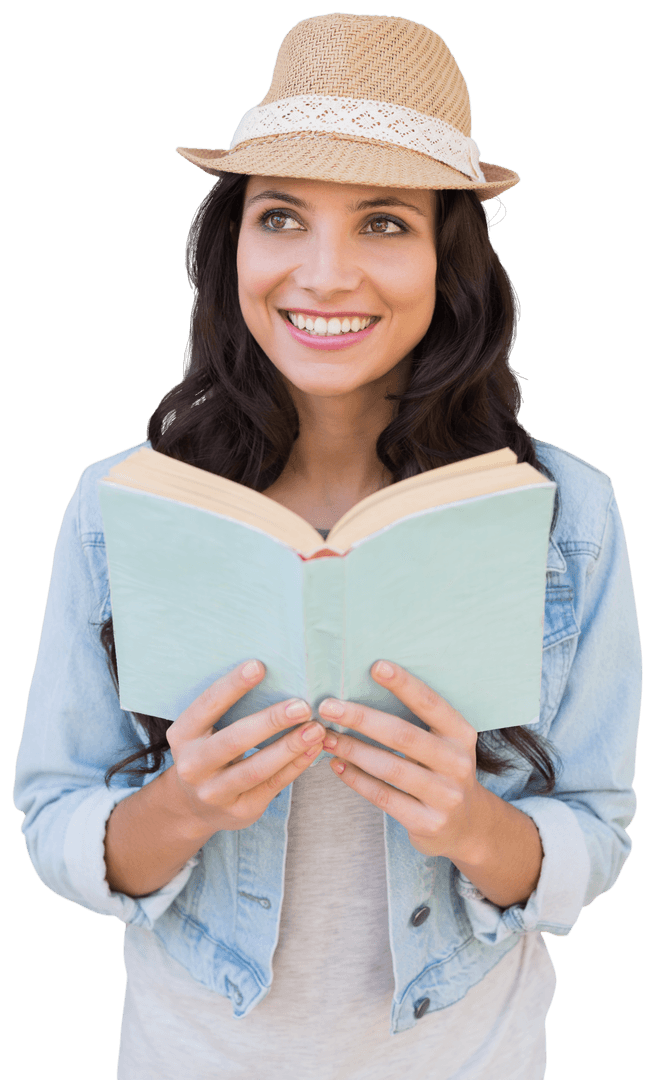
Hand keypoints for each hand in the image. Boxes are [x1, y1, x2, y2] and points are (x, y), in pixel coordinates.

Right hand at [166, 660, 326, 836]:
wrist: (193, 806)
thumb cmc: (207, 752)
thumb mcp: (201, 731)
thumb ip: (225, 709)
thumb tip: (268, 672)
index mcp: (183, 735)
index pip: (208, 705)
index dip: (233, 685)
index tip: (259, 666)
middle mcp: (193, 765)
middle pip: (234, 740)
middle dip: (270, 721)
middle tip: (301, 705)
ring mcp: (215, 792)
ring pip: (256, 768)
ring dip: (290, 747)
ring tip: (315, 729)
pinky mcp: (240, 810)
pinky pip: (272, 785)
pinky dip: (295, 766)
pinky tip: (313, 749)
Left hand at [317, 661, 484, 862]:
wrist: (467, 825)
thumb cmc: (442, 770)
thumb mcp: (444, 743)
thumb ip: (416, 722)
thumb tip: (365, 689)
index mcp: (461, 735)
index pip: (431, 704)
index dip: (404, 684)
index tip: (376, 666)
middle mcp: (458, 763)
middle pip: (403, 736)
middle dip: (361, 718)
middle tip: (328, 707)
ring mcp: (445, 796)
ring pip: (389, 768)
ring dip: (352, 750)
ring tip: (326, 737)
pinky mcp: (428, 823)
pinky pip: (383, 797)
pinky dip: (356, 779)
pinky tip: (337, 765)